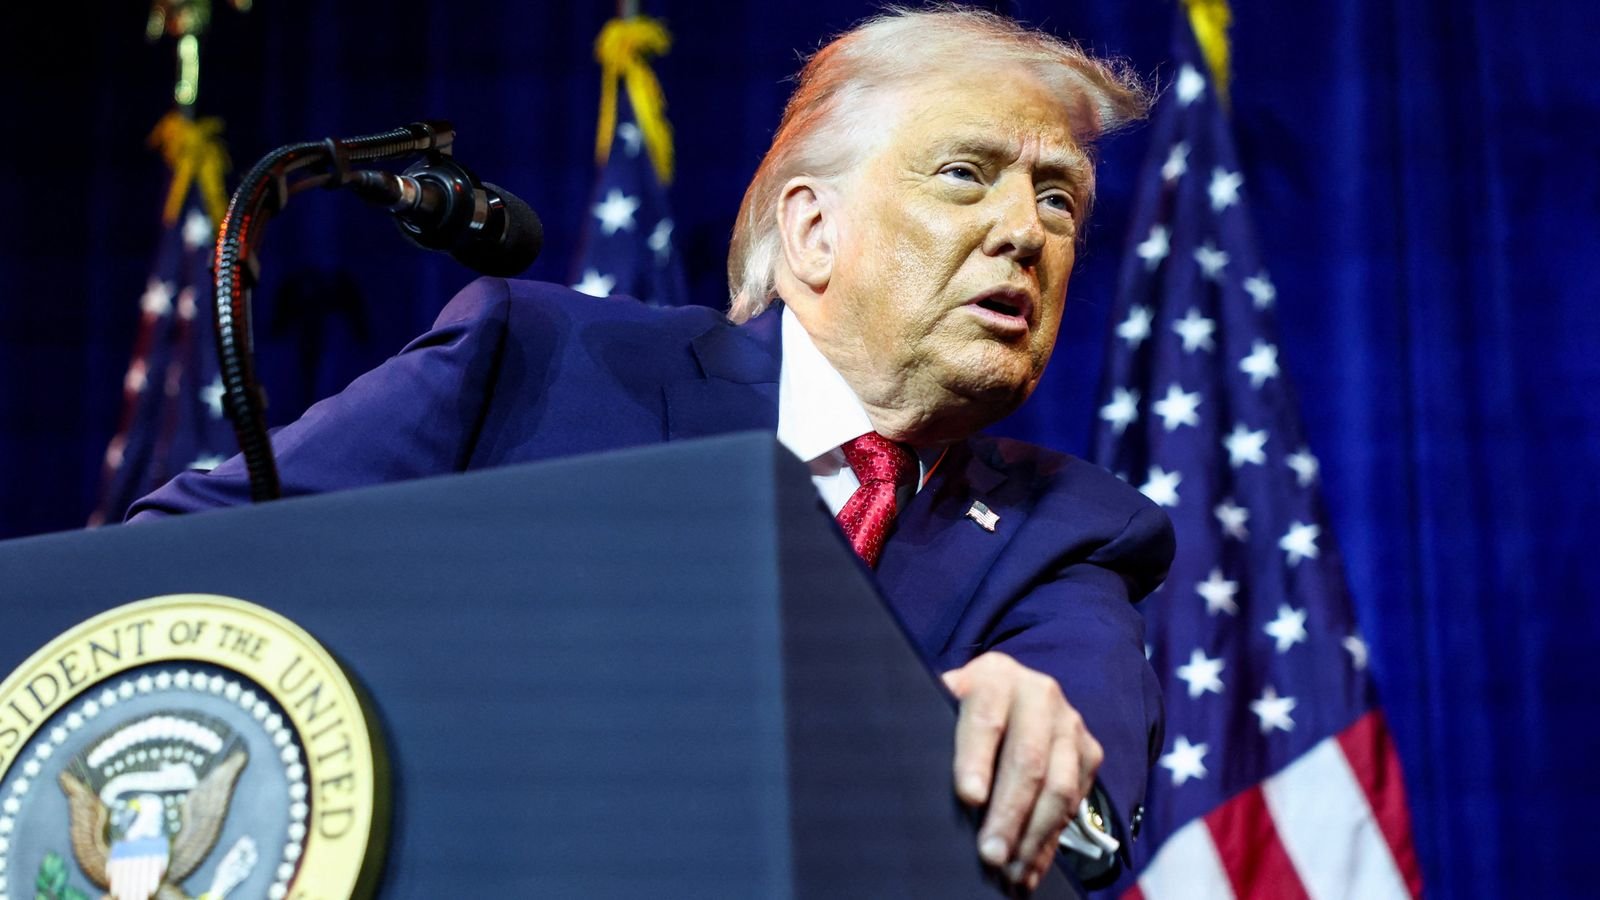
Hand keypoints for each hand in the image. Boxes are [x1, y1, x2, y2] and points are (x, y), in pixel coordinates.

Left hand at [942, 651, 1102, 890]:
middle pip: (1028, 760)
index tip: (968, 798)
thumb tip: (909, 770)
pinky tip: (1030, 867)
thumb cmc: (963, 709)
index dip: (976, 760)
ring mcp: (1069, 723)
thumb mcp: (943, 704)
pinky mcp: (1088, 751)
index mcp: (994, 676)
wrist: (1011, 693)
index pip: (985, 720)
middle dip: (1009, 813)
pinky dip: (1050, 841)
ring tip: (1010, 872)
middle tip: (990, 855)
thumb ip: (933, 726)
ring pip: (1058, 787)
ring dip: (1033, 836)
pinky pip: (1075, 802)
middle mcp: (1039, 693)